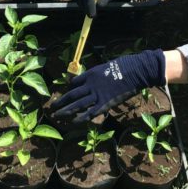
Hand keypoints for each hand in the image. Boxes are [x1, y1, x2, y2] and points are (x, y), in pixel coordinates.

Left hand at [51, 50, 165, 122]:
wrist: (136, 71)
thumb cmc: (125, 66)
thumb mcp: (107, 66)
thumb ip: (99, 74)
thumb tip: (97, 77)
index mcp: (90, 74)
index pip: (75, 82)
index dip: (69, 89)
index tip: (66, 94)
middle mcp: (90, 85)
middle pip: (72, 95)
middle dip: (61, 102)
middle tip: (52, 107)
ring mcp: (97, 95)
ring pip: (77, 104)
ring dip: (65, 111)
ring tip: (56, 116)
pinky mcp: (105, 103)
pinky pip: (90, 113)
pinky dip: (80, 118)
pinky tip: (73, 122)